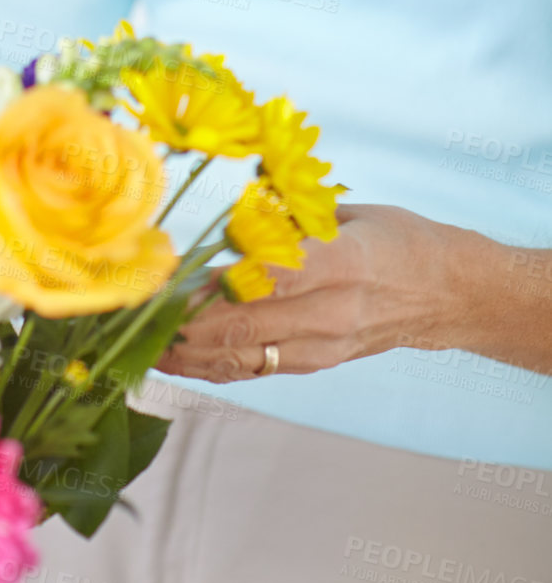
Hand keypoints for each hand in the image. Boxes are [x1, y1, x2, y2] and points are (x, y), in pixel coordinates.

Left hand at [156, 205, 465, 382]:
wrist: (448, 295)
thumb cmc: (395, 239)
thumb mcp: (347, 214)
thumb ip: (290, 221)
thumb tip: (228, 221)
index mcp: (343, 262)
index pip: (273, 276)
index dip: (218, 281)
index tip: (172, 277)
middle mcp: (332, 311)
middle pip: (247, 322)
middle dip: (185, 318)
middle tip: (135, 307)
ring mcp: (323, 345)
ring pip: (243, 353)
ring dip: (188, 349)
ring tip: (139, 337)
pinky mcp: (316, 364)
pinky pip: (255, 368)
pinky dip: (210, 364)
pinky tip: (174, 357)